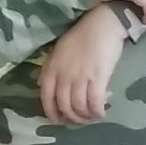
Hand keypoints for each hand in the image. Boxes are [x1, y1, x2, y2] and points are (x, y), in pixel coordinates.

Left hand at [40, 6, 126, 125]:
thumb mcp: (58, 51)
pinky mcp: (98, 78)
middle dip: (72, 118)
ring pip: (79, 107)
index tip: (60, 120)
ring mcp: (80, 78)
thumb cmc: (80, 35)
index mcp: (51, 69)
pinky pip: (95, 102)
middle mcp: (63, 76)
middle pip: (64, 106)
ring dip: (85, 117)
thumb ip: (51, 68)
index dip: (52, 113)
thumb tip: (44, 85)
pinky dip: (97, 111)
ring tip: (91, 117)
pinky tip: (101, 113)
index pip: (46, 98)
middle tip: (79, 120)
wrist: (101, 24)